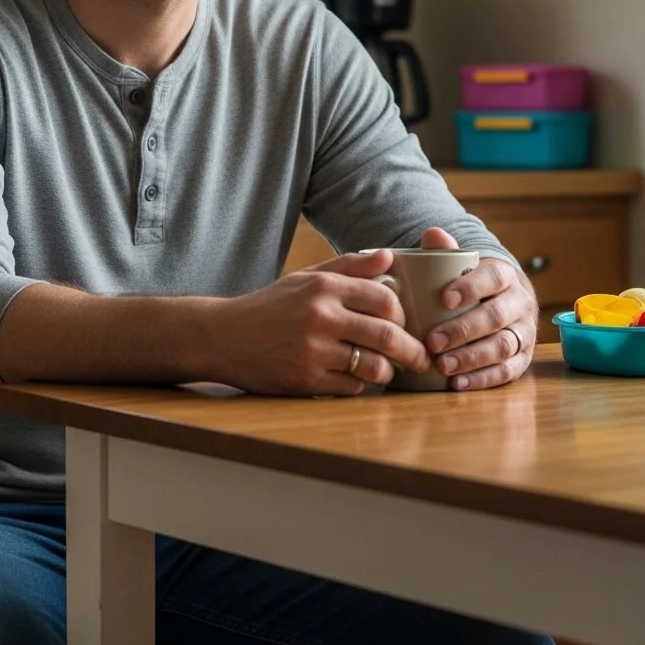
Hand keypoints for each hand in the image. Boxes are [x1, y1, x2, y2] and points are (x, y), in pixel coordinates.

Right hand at [211, 250, 429, 395]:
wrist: (224, 337)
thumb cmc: (269, 306)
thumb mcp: (305, 279)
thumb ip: (348, 267)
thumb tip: (388, 256)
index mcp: (323, 287)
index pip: (385, 298)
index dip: (402, 314)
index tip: (405, 324)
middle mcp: (320, 316)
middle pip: (387, 335)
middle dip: (412, 351)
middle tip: (420, 358)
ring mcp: (313, 351)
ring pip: (374, 366)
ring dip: (387, 372)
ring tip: (386, 370)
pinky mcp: (306, 381)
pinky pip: (351, 388)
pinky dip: (358, 385)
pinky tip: (351, 378)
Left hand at [420, 227, 537, 389]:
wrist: (500, 299)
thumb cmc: (469, 283)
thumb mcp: (460, 265)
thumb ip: (445, 251)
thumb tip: (432, 233)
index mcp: (504, 276)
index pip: (492, 278)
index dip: (470, 288)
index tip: (443, 299)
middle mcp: (519, 303)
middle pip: (495, 317)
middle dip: (463, 331)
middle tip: (432, 341)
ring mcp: (524, 332)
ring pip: (502, 346)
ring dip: (471, 358)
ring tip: (442, 366)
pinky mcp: (523, 358)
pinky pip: (508, 371)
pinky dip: (483, 379)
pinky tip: (458, 384)